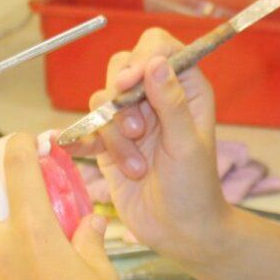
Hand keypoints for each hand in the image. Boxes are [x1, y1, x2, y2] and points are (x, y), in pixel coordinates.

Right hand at [64, 29, 233, 267]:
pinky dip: (84, 140)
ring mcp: (131, 118)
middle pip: (121, 67)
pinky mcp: (109, 142)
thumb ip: (171, 102)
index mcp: (186, 88)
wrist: (179, 231)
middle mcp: (157, 97)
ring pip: (102, 100)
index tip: (127, 84)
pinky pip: (87, 126)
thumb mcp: (186, 145)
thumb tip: (155, 61)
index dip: (140, 58)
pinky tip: (86, 153)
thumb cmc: (194, 189)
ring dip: (113, 134)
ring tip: (135, 167)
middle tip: (135, 131)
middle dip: (122, 99)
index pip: (158, 47)